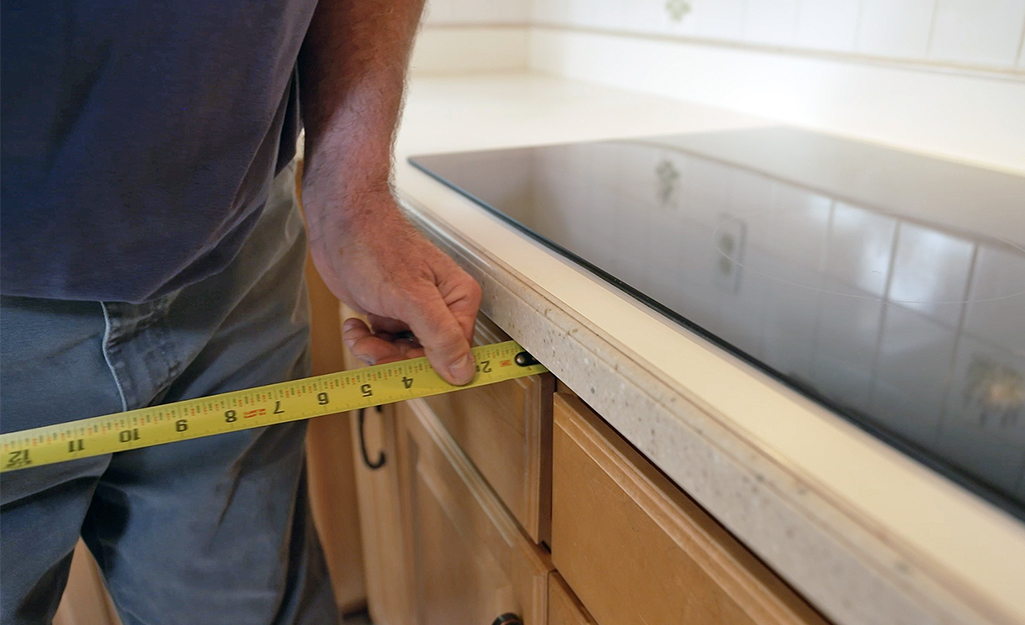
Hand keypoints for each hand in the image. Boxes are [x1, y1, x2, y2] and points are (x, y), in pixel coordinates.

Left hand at [307, 188, 481, 384]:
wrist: (340, 223)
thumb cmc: (375, 244)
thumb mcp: (411, 297)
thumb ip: (440, 336)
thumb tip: (464, 372)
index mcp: (458, 300)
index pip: (456, 354)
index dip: (429, 370)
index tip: (405, 376)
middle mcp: (441, 309)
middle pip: (428, 359)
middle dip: (395, 360)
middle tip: (373, 350)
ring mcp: (414, 313)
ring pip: (402, 355)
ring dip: (376, 351)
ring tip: (360, 335)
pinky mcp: (390, 313)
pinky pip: (383, 344)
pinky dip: (365, 341)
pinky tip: (355, 325)